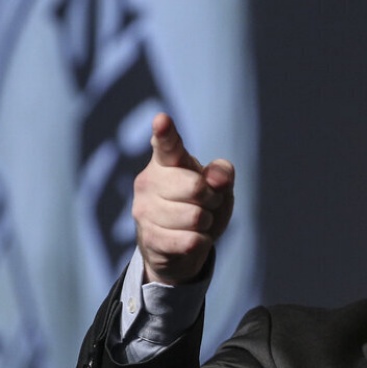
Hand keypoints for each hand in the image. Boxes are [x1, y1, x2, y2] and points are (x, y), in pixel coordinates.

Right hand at [133, 113, 234, 284]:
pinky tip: (190, 240)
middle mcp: (149, 181)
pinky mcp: (149, 238)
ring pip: (195, 217)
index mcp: (167, 161)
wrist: (179, 247)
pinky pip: (190, 241)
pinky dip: (200, 243)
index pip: (167, 144)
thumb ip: (222, 174)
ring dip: (206, 224)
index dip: (165, 132)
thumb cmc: (199, 206)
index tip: (162, 120)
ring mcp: (144, 210)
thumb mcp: (218, 186)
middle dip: (212, 199)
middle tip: (206, 204)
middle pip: (196, 187)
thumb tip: (217, 179)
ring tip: (196, 223)